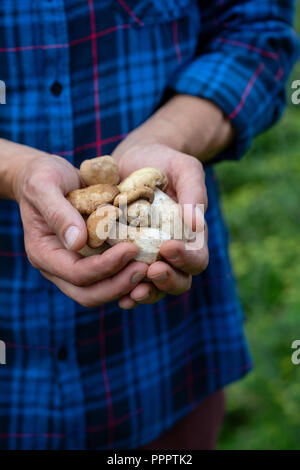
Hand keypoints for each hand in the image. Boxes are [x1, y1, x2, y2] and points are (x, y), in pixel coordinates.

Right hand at [2, 140, 147, 306]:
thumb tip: (78, 242)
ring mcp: (73, 267)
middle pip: (89, 294)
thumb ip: (58, 213)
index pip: (77, 274)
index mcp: (43, 254)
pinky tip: (147, 264)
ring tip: (150, 269)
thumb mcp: (45, 185)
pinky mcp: (89, 260)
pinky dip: (126, 275)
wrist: (46, 175)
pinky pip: (109, 278)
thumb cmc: (43, 176)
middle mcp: (57, 268)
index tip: (131, 249)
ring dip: (125, 286)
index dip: (105, 267)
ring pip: (100, 291)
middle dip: (118, 285)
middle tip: (145, 269)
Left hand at [113, 142, 208, 308]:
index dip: (186, 259)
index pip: (197, 259)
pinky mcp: (124, 256)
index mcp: (191, 237)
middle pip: (178, 281)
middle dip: (167, 280)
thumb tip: (198, 224)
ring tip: (131, 293)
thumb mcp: (184, 168)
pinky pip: (127, 281)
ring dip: (145, 292)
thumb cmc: (164, 162)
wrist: (133, 159)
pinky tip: (115, 294)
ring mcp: (147, 257)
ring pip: (153, 287)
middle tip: (152, 271)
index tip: (168, 247)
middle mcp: (171, 252)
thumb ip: (194, 192)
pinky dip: (123, 290)